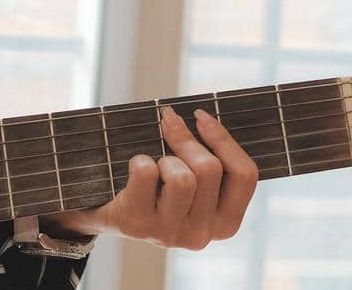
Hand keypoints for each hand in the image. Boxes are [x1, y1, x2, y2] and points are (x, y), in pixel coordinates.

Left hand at [42, 105, 258, 250]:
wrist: (106, 211)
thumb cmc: (157, 186)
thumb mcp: (192, 176)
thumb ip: (208, 155)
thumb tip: (203, 116)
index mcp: (225, 223)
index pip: (245, 175)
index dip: (224, 138)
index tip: (200, 115)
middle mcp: (202, 236)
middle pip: (209, 169)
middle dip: (186, 138)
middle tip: (167, 123)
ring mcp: (169, 235)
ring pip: (182, 177)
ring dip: (165, 158)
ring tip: (154, 165)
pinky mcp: (138, 226)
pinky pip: (147, 173)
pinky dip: (138, 161)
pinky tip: (133, 172)